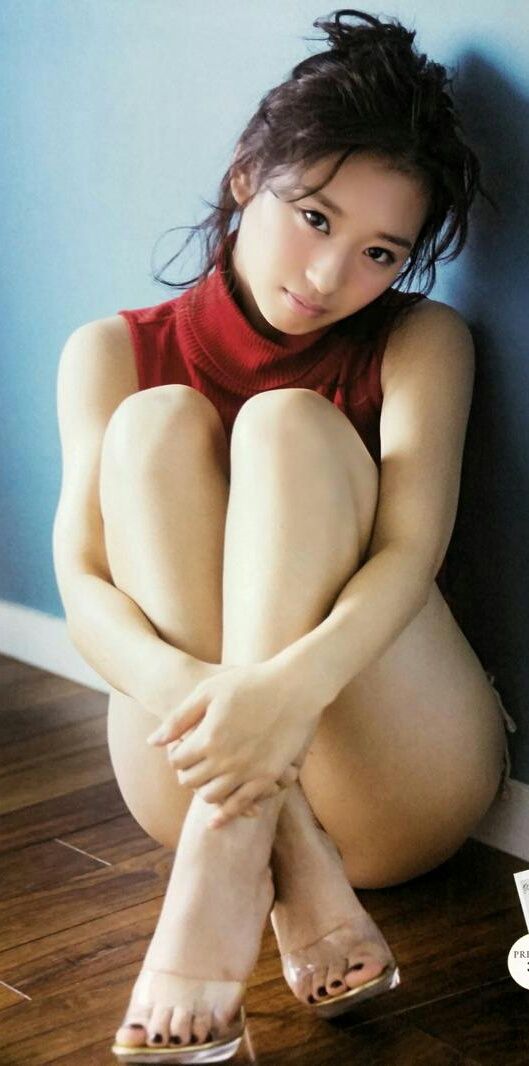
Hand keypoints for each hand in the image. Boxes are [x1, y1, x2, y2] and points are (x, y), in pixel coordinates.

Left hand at [146, 659, 322, 818]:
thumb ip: (178, 718)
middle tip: (192, 764)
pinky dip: (225, 815)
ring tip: (207, 779)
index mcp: (207, 738)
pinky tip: (216, 820)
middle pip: (190, 781)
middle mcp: (225, 760)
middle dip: (186, 773)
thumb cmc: (249, 682)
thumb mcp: (207, 691)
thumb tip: (152, 742)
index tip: (182, 747)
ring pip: (211, 797)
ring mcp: (247, 771)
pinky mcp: (267, 778)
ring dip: (203, 791)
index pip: (176, 761)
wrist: (294, 687)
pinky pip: (241, 805)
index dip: (175, 755)